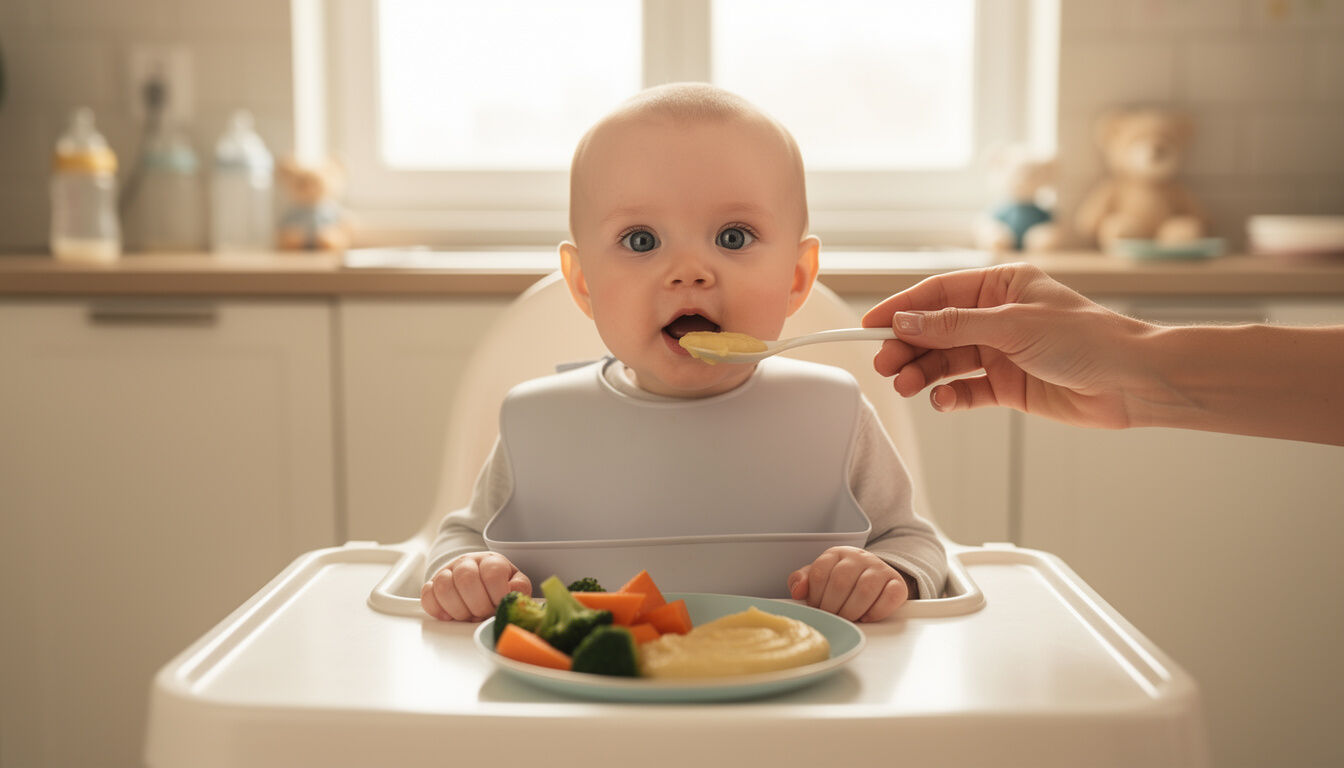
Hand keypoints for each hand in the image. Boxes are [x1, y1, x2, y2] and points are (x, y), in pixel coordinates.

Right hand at [420, 552, 531, 621]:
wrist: (476, 575)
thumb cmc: (497, 583)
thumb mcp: (514, 582)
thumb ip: (519, 588)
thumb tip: (513, 594)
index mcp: (491, 561)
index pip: (492, 574)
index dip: (497, 595)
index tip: (499, 607)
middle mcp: (467, 562)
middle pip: (466, 580)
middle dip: (478, 606)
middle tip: (484, 614)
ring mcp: (447, 572)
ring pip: (444, 587)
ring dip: (458, 610)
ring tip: (468, 616)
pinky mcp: (432, 584)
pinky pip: (427, 595)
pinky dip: (437, 609)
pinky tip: (450, 616)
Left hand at [788, 546, 908, 621]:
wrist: (877, 579)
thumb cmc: (844, 581)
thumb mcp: (821, 577)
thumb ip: (804, 581)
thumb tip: (797, 591)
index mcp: (837, 554)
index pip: (820, 572)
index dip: (815, 595)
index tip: (816, 607)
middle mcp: (859, 557)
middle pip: (841, 582)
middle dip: (832, 606)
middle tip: (832, 617)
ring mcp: (880, 569)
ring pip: (864, 590)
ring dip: (852, 611)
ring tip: (848, 619)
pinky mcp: (897, 583)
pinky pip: (889, 597)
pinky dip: (876, 612)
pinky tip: (867, 616)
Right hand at [862, 263, 1153, 429]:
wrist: (1134, 382)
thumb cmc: (1088, 339)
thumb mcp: (1013, 325)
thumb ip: (954, 326)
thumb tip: (906, 322)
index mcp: (1001, 286)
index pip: (938, 294)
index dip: (902, 309)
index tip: (870, 325)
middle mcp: (998, 317)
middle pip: (937, 330)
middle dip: (908, 346)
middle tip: (885, 363)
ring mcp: (1002, 352)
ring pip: (947, 361)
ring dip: (924, 373)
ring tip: (906, 386)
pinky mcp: (1009, 386)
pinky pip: (967, 390)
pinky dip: (950, 396)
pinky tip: (940, 400)